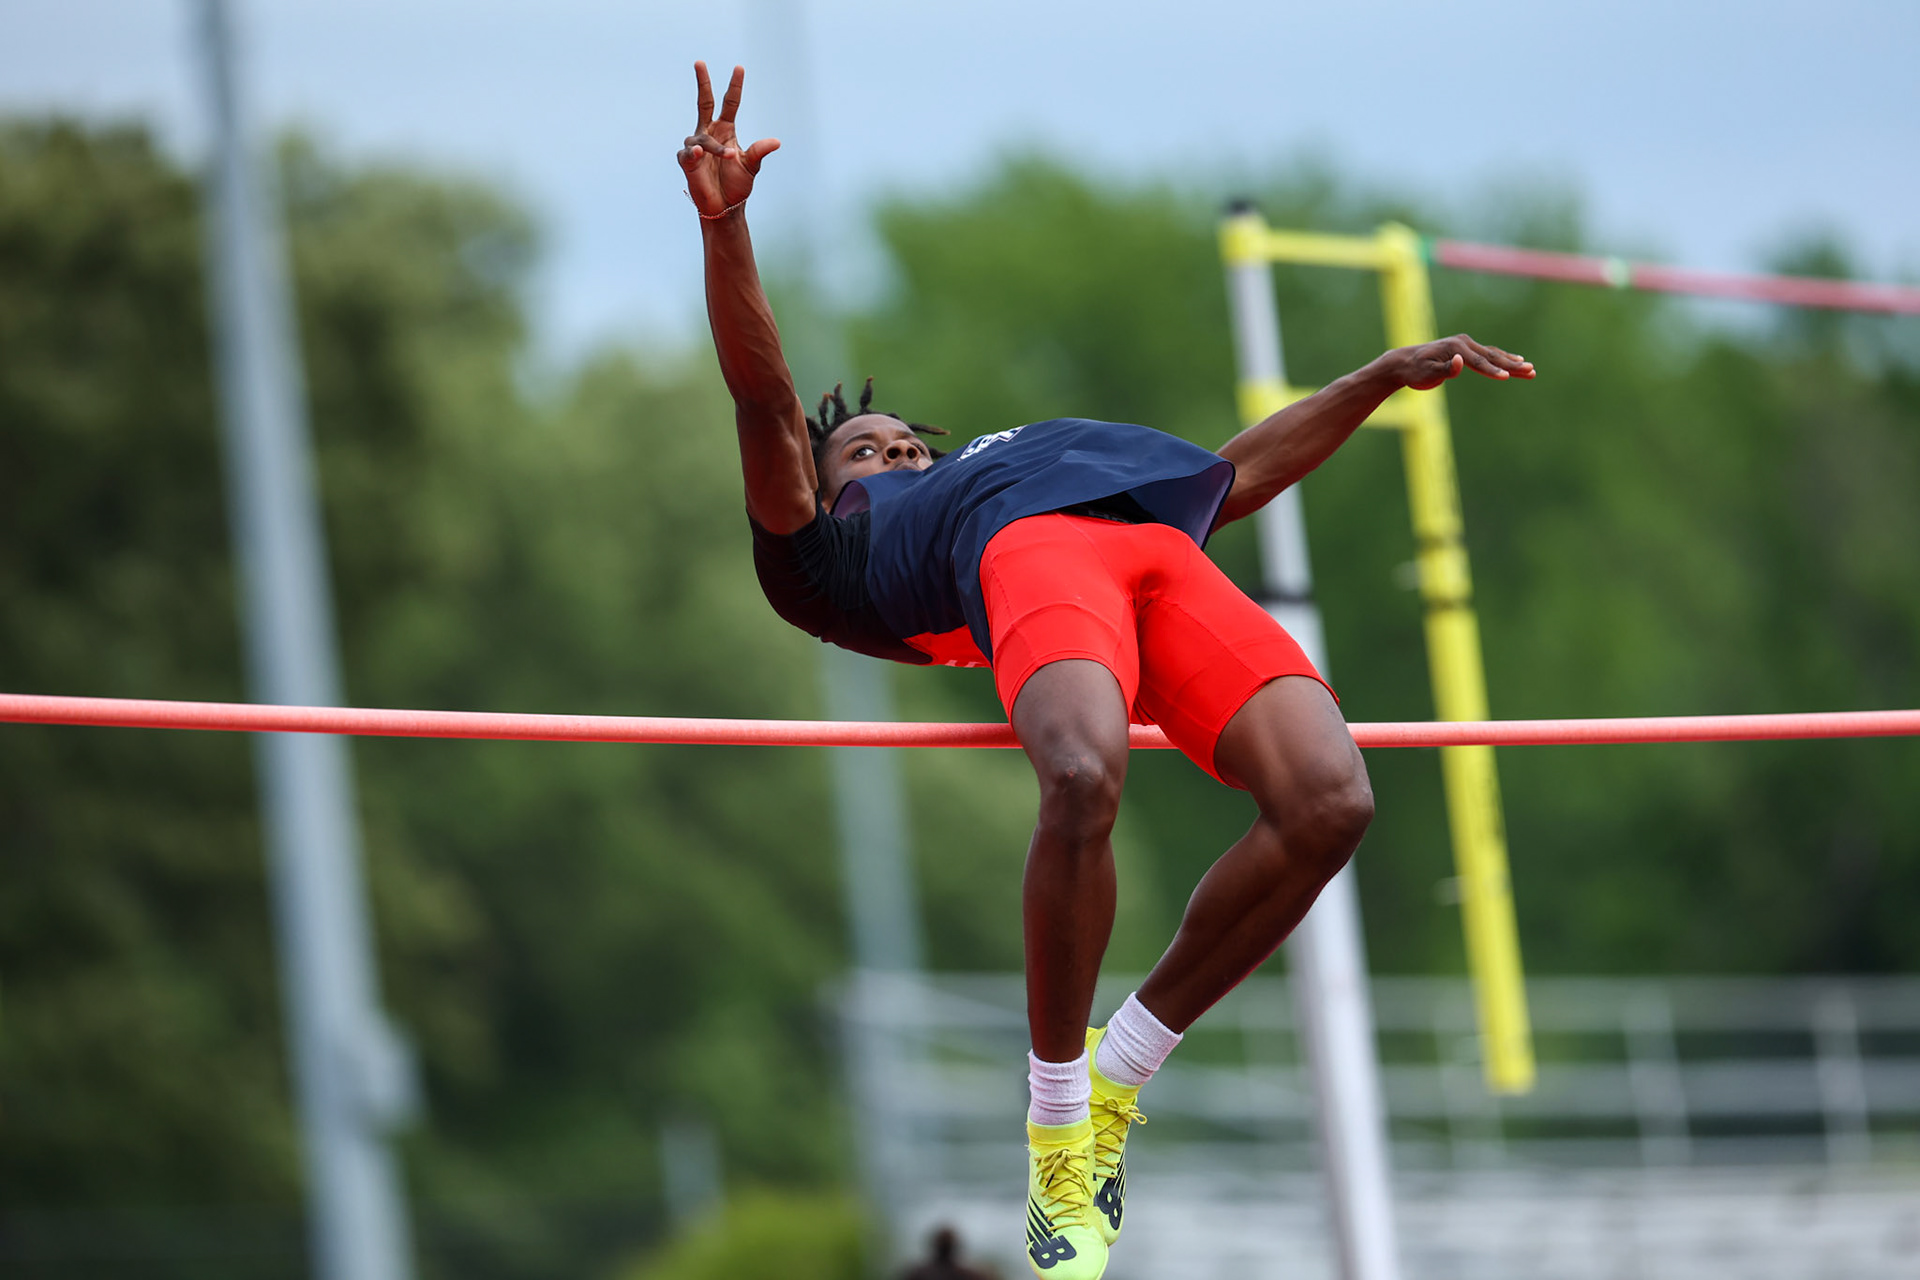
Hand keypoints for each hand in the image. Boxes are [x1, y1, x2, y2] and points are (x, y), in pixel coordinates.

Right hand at [677, 61, 780, 216]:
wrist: (725, 208)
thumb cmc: (737, 186)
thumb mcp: (751, 165)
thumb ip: (759, 151)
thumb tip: (777, 142)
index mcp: (726, 130)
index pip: (730, 103)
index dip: (735, 86)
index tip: (739, 68)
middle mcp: (709, 133)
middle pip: (704, 102)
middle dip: (702, 82)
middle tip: (700, 62)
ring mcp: (697, 146)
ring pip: (703, 138)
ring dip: (715, 147)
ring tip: (728, 157)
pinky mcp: (687, 161)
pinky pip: (689, 153)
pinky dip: (695, 153)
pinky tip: (700, 154)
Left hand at [1392, 334, 1534, 389]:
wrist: (1404, 362)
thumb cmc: (1414, 371)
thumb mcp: (1426, 373)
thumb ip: (1445, 370)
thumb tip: (1460, 361)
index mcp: (1456, 348)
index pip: (1478, 362)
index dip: (1493, 371)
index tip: (1508, 377)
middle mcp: (1463, 343)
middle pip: (1492, 357)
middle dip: (1512, 365)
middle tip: (1532, 371)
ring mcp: (1466, 345)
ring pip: (1493, 355)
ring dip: (1512, 362)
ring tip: (1530, 368)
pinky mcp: (1466, 350)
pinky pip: (1488, 355)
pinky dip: (1503, 358)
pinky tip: (1516, 360)